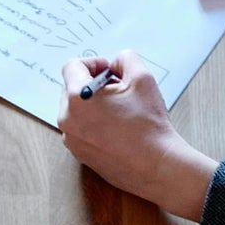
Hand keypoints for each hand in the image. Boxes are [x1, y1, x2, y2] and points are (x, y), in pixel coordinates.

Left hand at [58, 53, 215, 221]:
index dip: (93, 63)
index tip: (110, 71)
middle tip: (118, 90)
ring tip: (120, 111)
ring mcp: (72, 140)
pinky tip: (118, 129)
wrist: (157, 166)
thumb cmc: (149, 124)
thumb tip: (115, 63)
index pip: (72, 66)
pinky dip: (94, 124)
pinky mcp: (80, 154)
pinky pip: (81, 130)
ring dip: (93, 104)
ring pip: (76, 111)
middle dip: (93, 84)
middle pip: (71, 88)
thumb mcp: (142, 78)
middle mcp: (67, 119)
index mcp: (77, 97)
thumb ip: (125, 59)